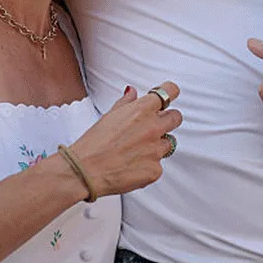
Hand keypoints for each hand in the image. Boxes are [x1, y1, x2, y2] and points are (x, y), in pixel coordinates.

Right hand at [70, 82, 182, 196]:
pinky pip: (158, 165)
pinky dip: (148, 166)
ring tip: (136, 150)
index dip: (169, 92)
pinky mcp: (155, 170)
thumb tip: (133, 93)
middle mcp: (153, 128)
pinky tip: (131, 166)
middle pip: (176, 117)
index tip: (168, 95)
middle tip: (153, 126)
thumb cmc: (93, 144)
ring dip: (157, 145)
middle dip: (168, 120)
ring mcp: (156, 150)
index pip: (170, 91)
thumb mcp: (109, 116)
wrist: (85, 171)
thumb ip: (126, 103)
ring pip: (169, 144)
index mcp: (141, 110)